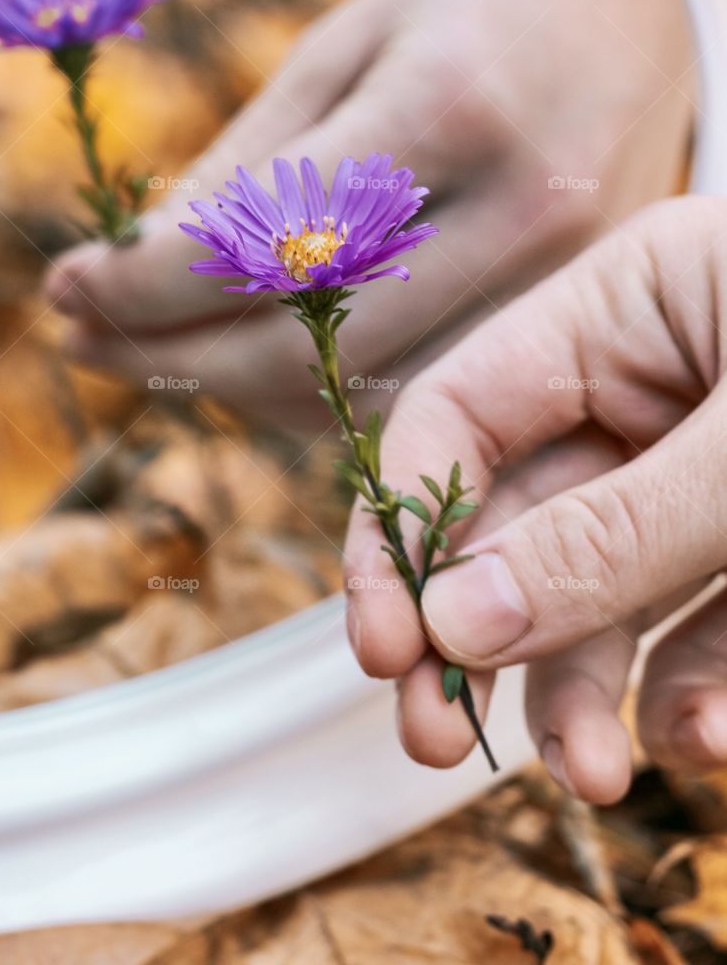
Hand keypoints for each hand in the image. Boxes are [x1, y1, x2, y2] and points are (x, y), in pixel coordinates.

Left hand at [45, 0, 692, 424]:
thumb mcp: (350, 36)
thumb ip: (250, 162)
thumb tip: (138, 269)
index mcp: (451, 108)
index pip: (261, 249)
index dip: (142, 287)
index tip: (66, 287)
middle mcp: (518, 214)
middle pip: (305, 353)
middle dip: (170, 358)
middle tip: (84, 335)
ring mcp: (556, 278)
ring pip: (357, 398)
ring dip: (234, 389)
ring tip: (155, 346)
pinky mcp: (567, 311)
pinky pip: (414, 391)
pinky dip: (316, 391)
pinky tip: (253, 355)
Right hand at [344, 196, 726, 804]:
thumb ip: (611, 533)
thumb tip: (458, 622)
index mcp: (629, 307)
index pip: (461, 411)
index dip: (406, 525)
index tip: (389, 639)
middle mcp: (656, 385)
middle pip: (517, 520)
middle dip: (482, 636)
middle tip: (435, 738)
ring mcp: (710, 465)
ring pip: (608, 589)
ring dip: (587, 689)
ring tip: (594, 776)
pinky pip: (703, 624)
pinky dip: (694, 691)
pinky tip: (699, 738)